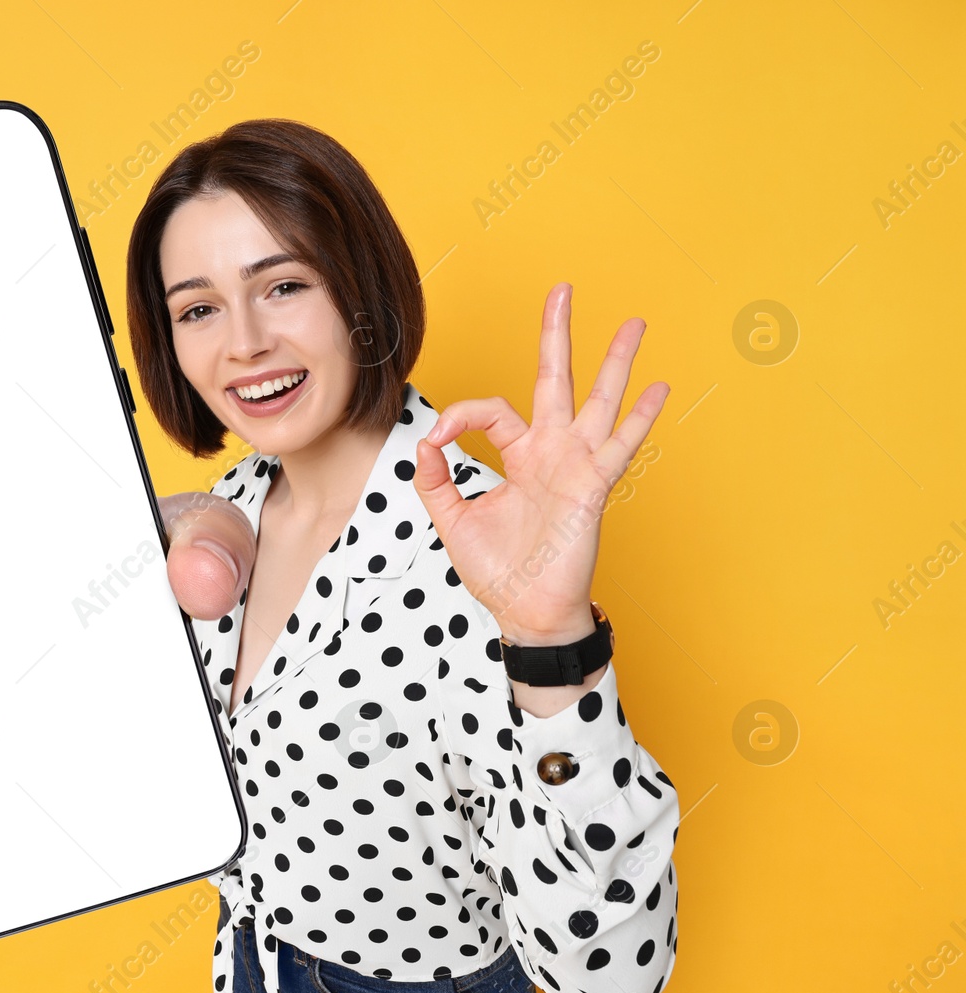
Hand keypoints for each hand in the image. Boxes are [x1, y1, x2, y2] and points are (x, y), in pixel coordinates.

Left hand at [411, 283, 668, 644]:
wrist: (528, 612)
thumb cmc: (498, 570)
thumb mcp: (452, 521)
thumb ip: (434, 481)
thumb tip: (424, 444)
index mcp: (518, 455)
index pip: (490, 411)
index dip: (459, 417)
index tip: (438, 439)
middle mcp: (550, 451)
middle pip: (554, 379)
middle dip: (557, 334)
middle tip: (563, 290)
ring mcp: (575, 465)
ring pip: (597, 401)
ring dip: (616, 361)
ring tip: (635, 323)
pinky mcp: (593, 486)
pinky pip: (618, 446)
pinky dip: (640, 417)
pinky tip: (659, 388)